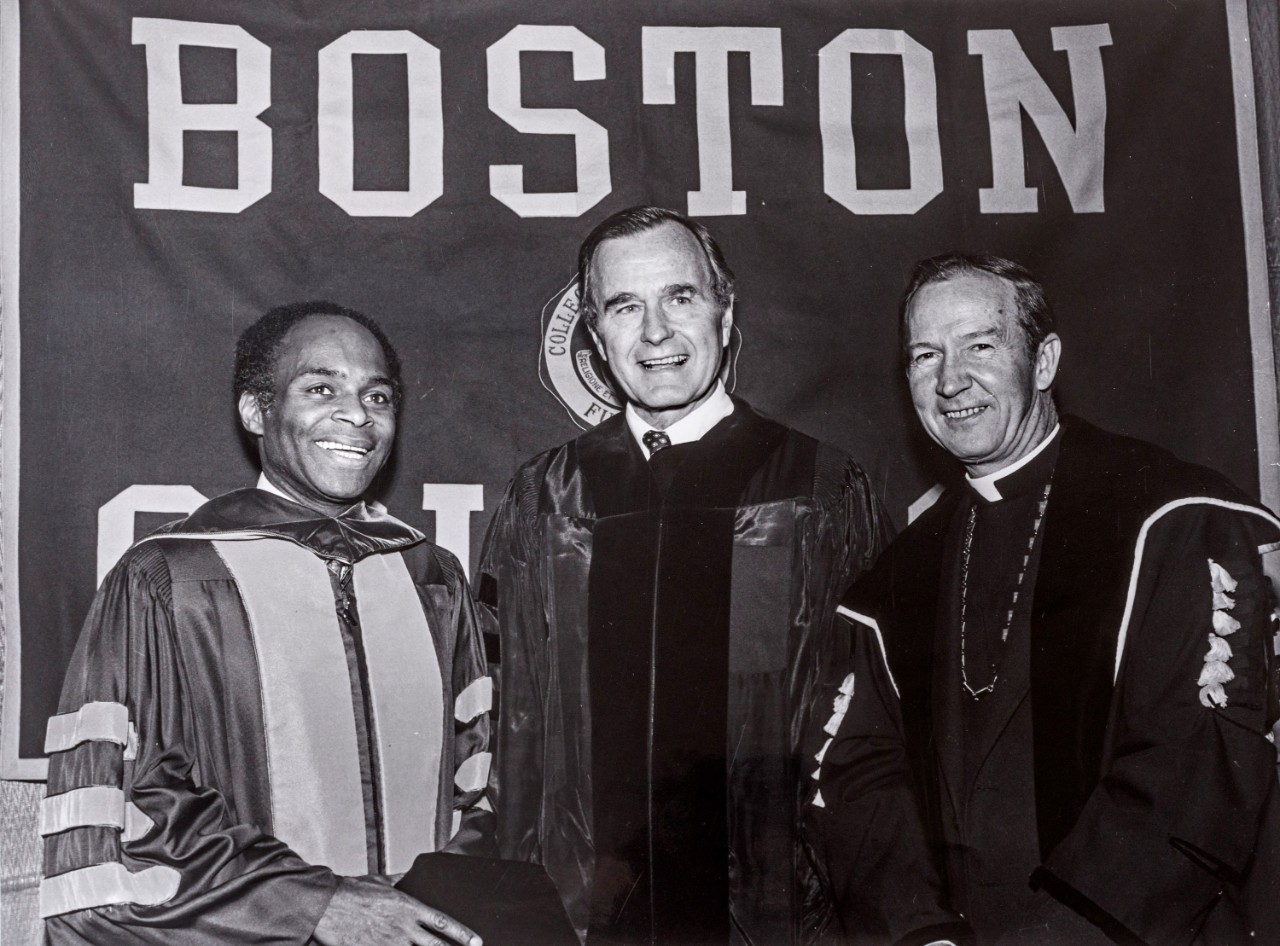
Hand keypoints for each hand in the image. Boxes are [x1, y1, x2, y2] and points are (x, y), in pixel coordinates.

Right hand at [313, 875, 481, 945]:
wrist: (326, 907)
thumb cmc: (352, 891)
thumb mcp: (381, 881)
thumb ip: (400, 880)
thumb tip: (410, 875)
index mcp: (408, 907)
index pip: (442, 922)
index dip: (462, 934)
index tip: (476, 942)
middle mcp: (403, 928)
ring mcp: (389, 944)